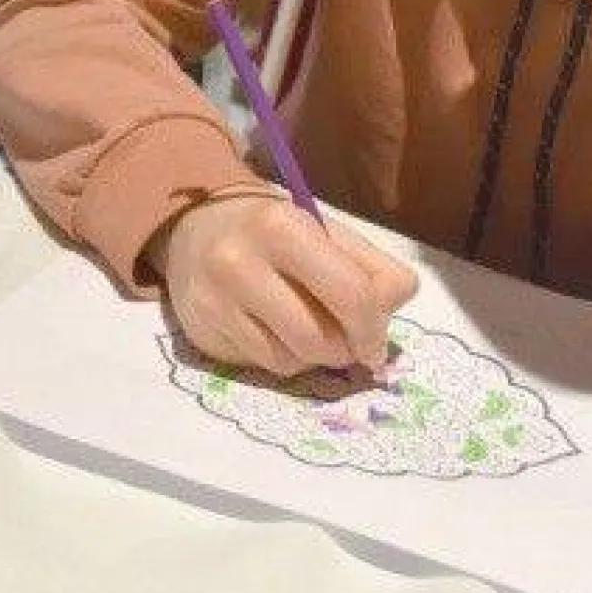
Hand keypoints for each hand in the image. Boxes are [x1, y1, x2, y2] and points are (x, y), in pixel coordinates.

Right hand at [149, 185, 418, 378]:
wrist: (195, 227)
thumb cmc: (274, 230)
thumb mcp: (325, 232)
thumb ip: (371, 267)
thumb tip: (396, 305)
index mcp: (282, 226)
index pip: (351, 294)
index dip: (374, 328)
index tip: (377, 340)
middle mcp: (239, 262)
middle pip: (322, 339)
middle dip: (346, 348)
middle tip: (349, 341)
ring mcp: (214, 300)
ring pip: (292, 361)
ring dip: (314, 356)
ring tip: (309, 328)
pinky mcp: (201, 331)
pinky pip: (263, 366)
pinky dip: (283, 357)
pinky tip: (275, 331)